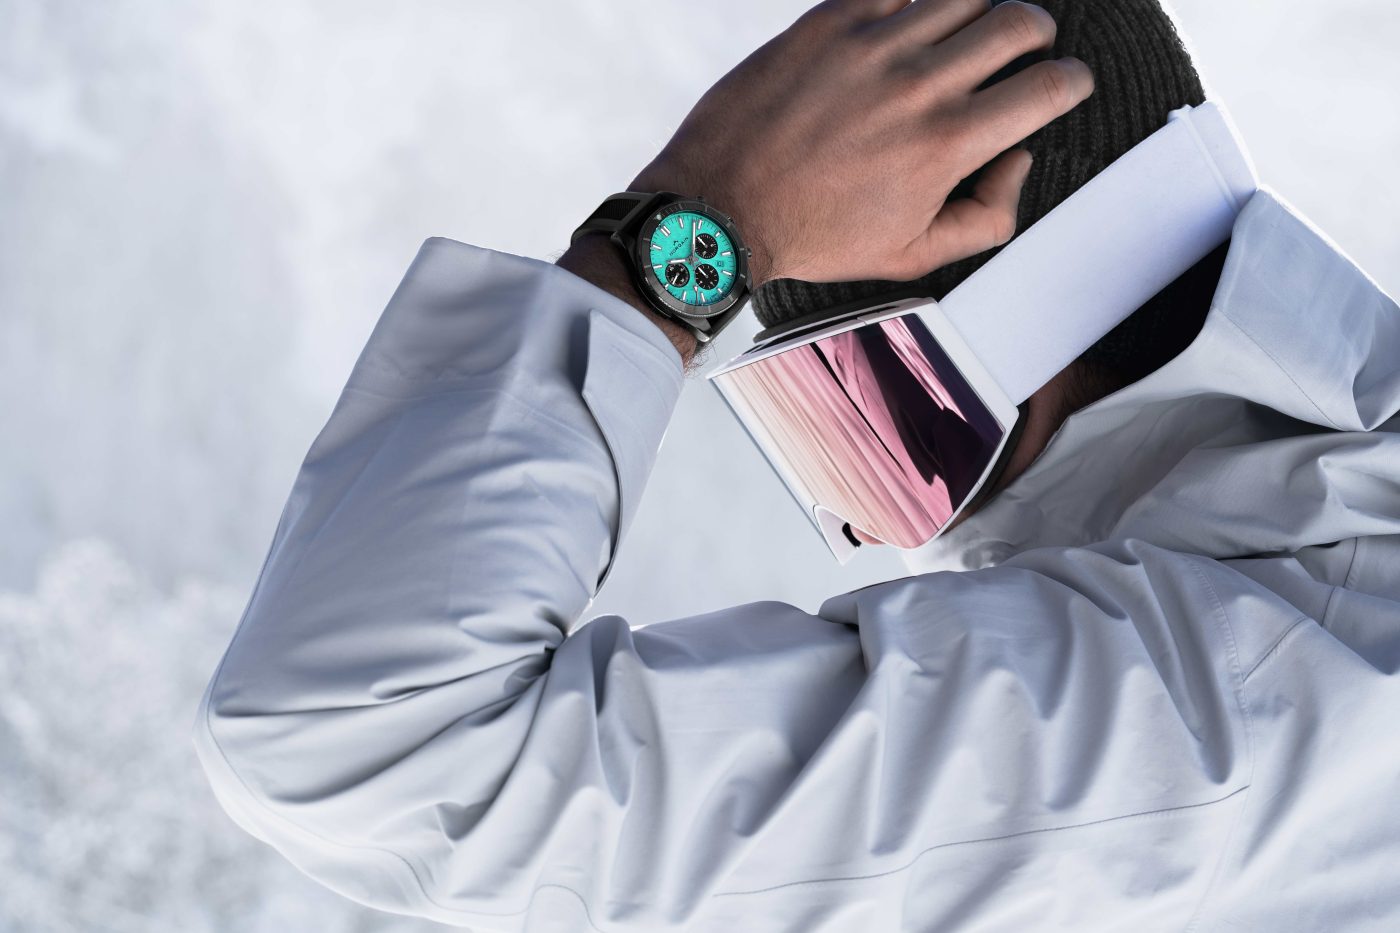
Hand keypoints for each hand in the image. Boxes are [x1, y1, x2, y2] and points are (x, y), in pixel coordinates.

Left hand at [629, 0, 1093, 286]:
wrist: (721, 207)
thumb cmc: (812, 234)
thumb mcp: (911, 257)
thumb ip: (985, 217)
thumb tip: (1017, 160)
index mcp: (947, 145)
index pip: (1050, 86)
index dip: (1071, 81)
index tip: (1064, 83)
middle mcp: (919, 85)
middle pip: (1020, 20)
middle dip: (1037, 33)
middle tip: (1024, 48)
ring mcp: (873, 44)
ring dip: (979, 8)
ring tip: (966, 32)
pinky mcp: (829, 20)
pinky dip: (916, 0)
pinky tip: (913, 20)